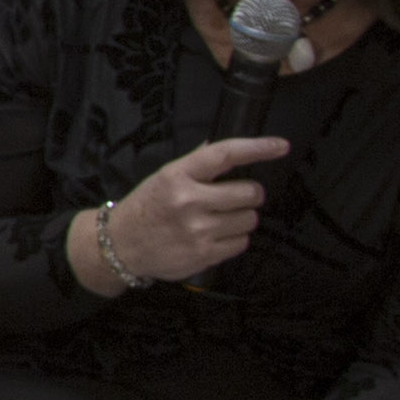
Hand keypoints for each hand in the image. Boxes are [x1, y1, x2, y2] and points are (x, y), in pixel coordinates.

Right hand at [101, 136, 290, 288]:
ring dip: (242, 218)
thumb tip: (219, 146)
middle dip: (248, 195)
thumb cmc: (146, 207)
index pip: (225, 154)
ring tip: (220, 220)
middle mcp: (188, 201)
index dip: (257, 148)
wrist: (120, 245)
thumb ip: (194, 164)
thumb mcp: (163, 178)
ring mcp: (197, 230)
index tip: (280, 146)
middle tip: (234, 199)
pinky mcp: (204, 254)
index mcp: (178, 176)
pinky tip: (214, 236)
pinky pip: (241, 242)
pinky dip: (234, 239)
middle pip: (249, 192)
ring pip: (249, 219)